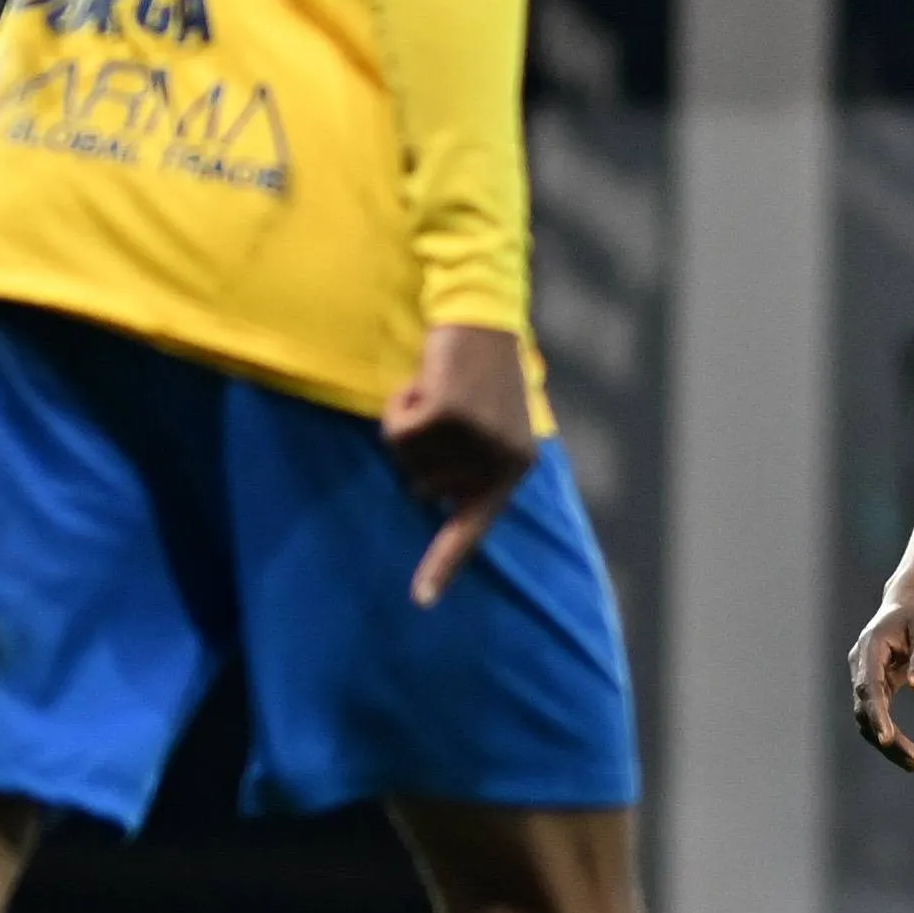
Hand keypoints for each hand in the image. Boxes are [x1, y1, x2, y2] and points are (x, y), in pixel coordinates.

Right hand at [379, 323, 535, 603]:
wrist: (482, 312)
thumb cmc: (479, 368)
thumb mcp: (486, 420)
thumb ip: (469, 460)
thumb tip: (430, 495)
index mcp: (514, 467)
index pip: (473, 528)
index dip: (444, 564)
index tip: (420, 600)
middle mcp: (500, 459)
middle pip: (424, 486)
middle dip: (420, 451)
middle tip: (441, 408)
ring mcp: (476, 439)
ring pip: (407, 457)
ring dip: (409, 422)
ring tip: (437, 389)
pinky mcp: (448, 414)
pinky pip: (399, 431)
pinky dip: (399, 407)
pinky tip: (424, 382)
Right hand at [848, 582, 913, 772]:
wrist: (910, 602)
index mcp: (870, 650)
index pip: (869, 688)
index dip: (877, 715)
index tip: (887, 739)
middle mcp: (861, 667)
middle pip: (867, 711)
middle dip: (889, 740)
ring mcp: (865, 679)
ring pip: (869, 720)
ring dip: (890, 745)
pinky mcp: (876, 688)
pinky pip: (878, 718)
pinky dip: (892, 738)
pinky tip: (911, 757)